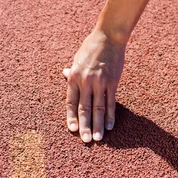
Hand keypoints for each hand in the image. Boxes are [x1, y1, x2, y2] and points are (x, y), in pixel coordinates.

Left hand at [63, 28, 125, 142]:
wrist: (109, 36)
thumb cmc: (91, 47)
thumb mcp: (77, 58)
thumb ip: (73, 70)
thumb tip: (65, 74)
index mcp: (74, 77)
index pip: (71, 102)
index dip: (72, 116)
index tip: (72, 129)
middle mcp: (85, 81)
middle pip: (84, 108)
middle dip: (84, 126)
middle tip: (86, 141)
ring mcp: (100, 82)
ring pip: (98, 108)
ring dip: (98, 124)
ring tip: (99, 138)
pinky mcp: (112, 81)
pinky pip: (111, 101)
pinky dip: (110, 115)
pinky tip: (110, 125)